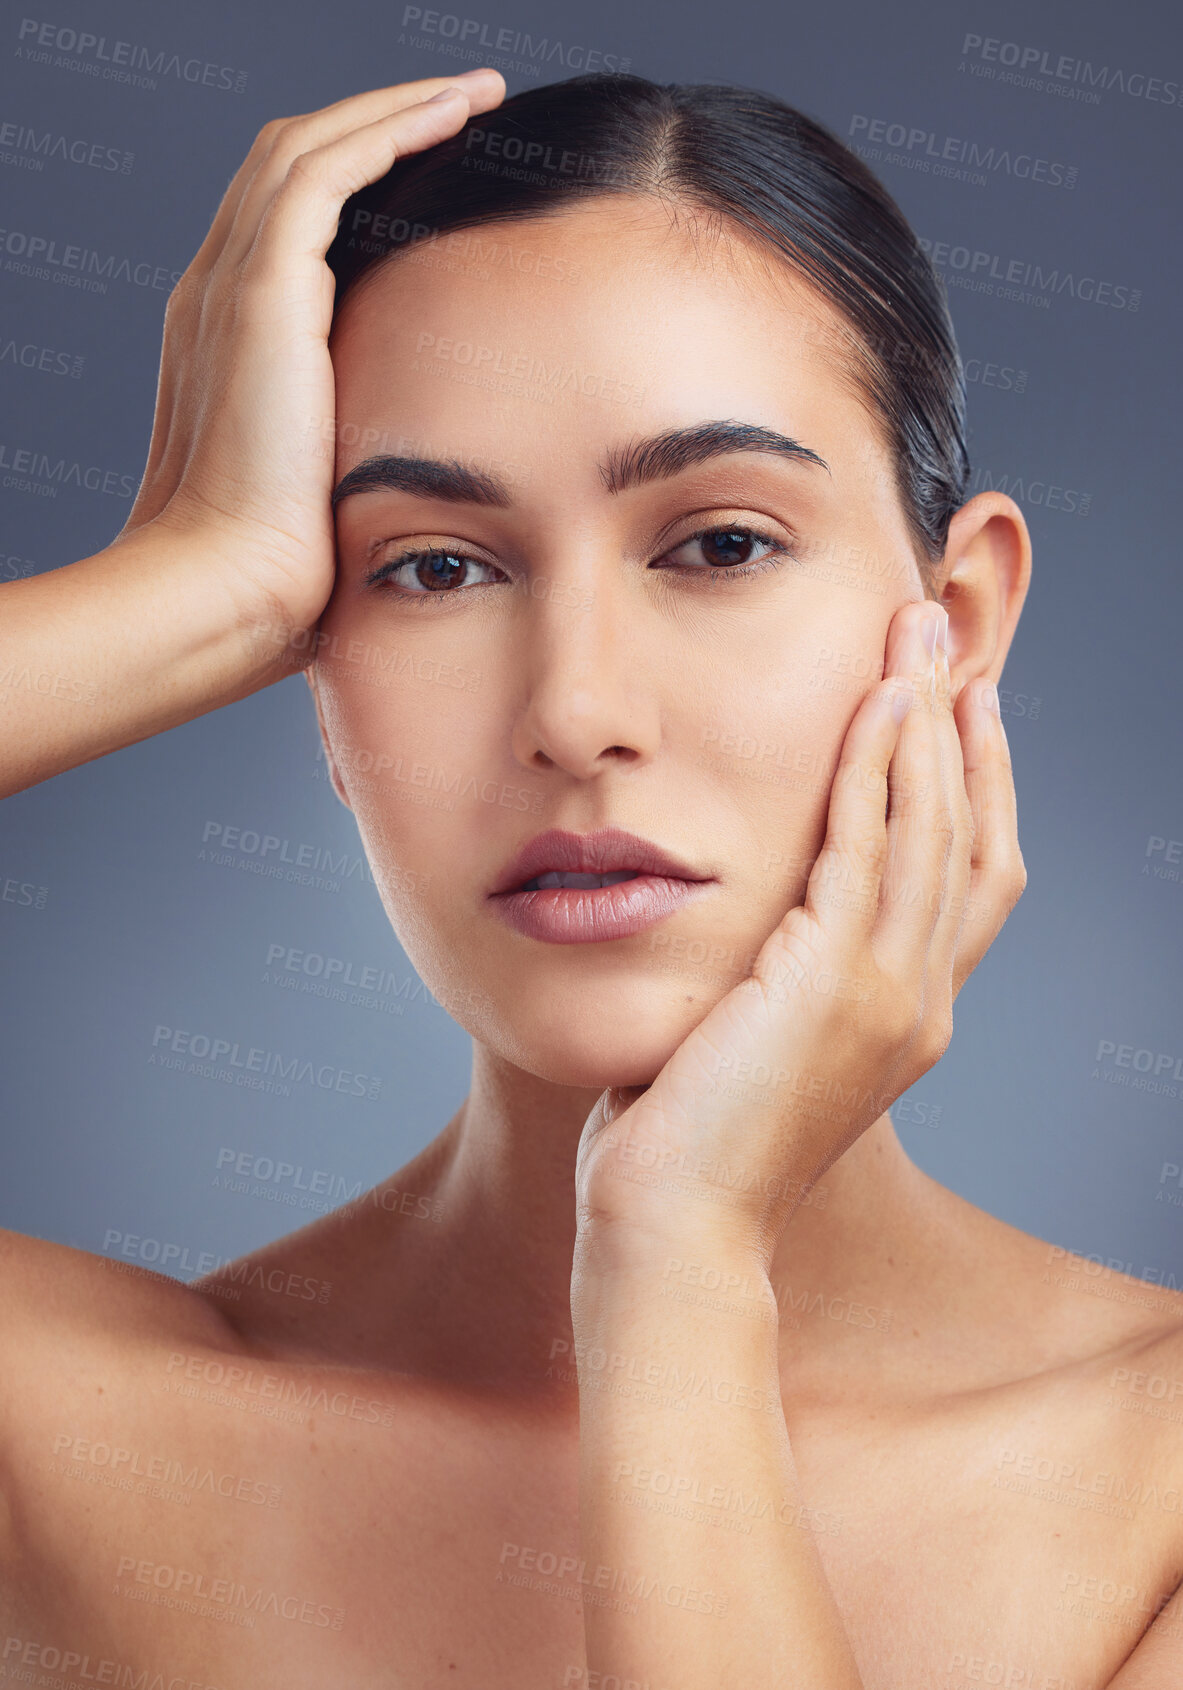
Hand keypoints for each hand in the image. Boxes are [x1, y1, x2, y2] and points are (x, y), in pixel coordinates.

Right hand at [118, 68, 504, 644]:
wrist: (229, 591)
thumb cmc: (280, 570)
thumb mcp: (322, 486)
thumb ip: (350, 444)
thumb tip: (417, 466)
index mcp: (229, 337)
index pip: (288, 222)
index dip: (360, 178)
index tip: (438, 170)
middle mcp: (219, 294)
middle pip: (292, 164)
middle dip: (378, 124)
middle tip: (464, 108)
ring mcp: (233, 285)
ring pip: (309, 146)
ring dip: (395, 109)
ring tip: (474, 95)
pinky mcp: (262, 290)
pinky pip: (327, 169)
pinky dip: (389, 128)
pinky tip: (453, 113)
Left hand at [574, 598, 1026, 1259]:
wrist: (676, 1225)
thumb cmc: (693, 1139)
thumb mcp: (757, 1036)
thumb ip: (779, 968)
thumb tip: (754, 909)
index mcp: (907, 1014)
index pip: (968, 874)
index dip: (977, 782)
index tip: (959, 706)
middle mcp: (920, 1000)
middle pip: (970, 833)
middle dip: (962, 725)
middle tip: (944, 635)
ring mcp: (889, 994)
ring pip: (933, 827)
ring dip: (927, 721)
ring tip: (916, 634)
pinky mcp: (833, 983)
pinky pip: (868, 848)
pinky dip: (877, 770)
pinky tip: (876, 705)